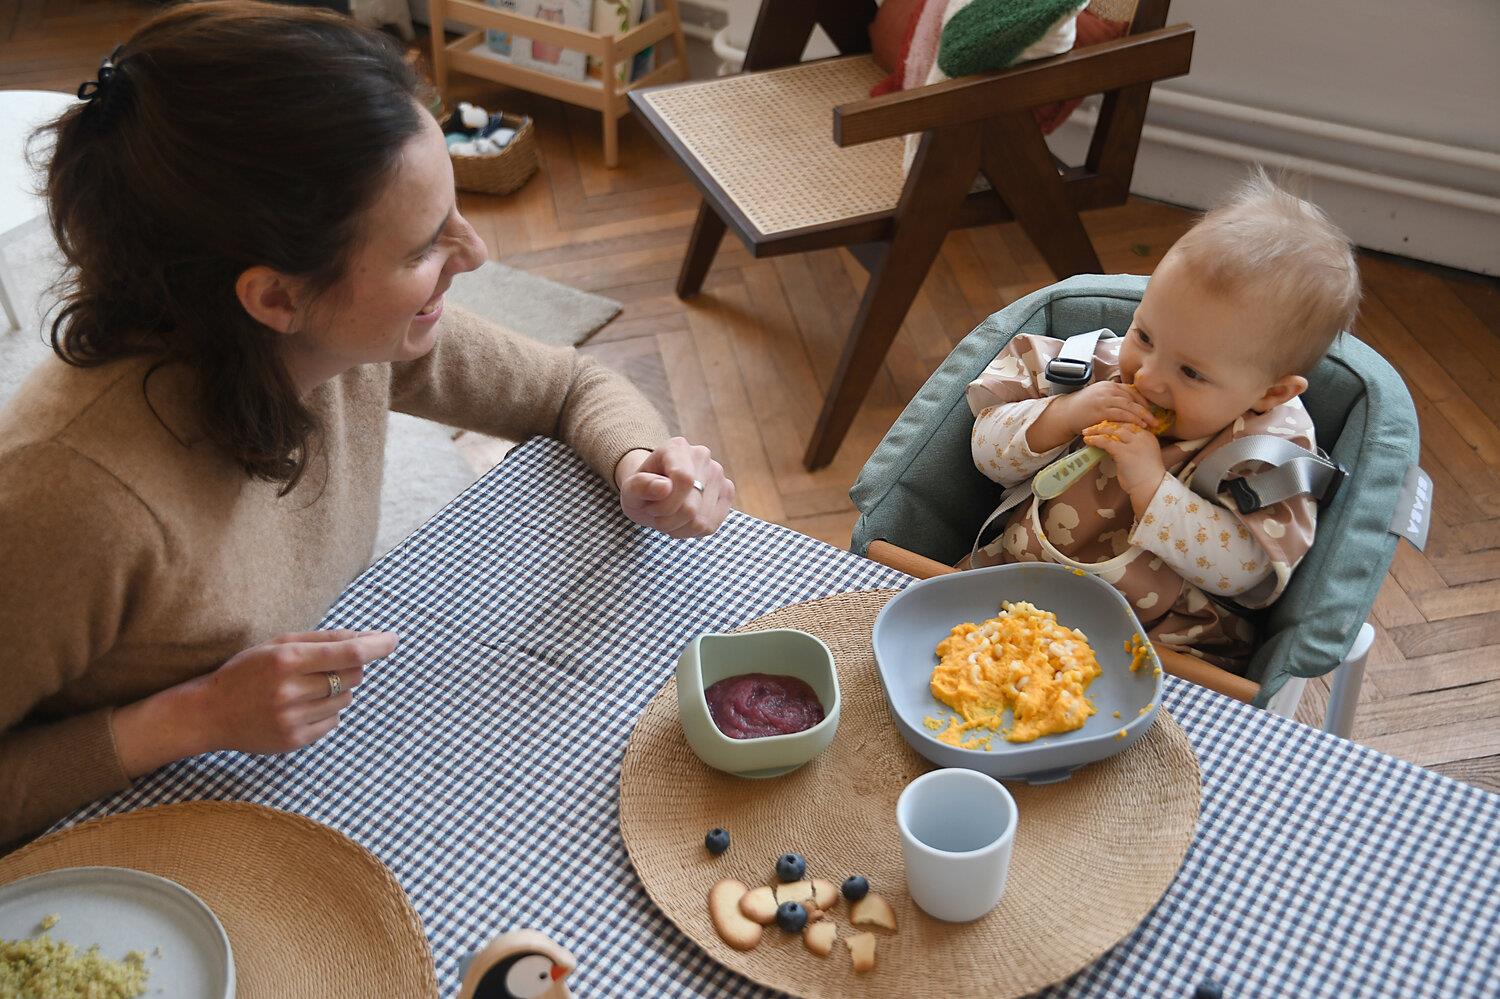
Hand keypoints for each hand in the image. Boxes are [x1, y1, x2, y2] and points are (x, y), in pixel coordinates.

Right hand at [190, 630, 396, 754]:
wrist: (209, 713)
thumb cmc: (247, 672)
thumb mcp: (278, 645)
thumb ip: (322, 640)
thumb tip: (366, 637)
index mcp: (287, 660)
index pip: (348, 653)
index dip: (376, 645)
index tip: (393, 639)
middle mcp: (291, 690)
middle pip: (352, 676)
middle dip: (351, 668)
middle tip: (326, 666)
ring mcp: (293, 718)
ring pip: (345, 699)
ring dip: (335, 691)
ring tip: (303, 689)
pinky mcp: (294, 740)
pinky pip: (334, 722)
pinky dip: (326, 712)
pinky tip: (298, 708)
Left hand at [615, 438, 734, 538]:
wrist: (656, 491)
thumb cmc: (643, 490)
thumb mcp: (629, 490)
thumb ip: (640, 487)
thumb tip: (665, 487)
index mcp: (677, 447)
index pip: (683, 480)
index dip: (665, 505)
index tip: (650, 507)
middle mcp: (702, 456)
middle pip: (691, 506)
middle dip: (667, 520)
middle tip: (656, 512)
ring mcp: (718, 474)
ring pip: (701, 520)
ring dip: (679, 527)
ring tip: (669, 515)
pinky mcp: (727, 492)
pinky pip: (711, 525)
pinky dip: (692, 531)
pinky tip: (683, 520)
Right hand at [1028, 382, 1155, 452]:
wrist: (1065, 414)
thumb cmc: (1082, 409)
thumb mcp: (1099, 398)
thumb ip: (1113, 399)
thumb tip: (1131, 406)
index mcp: (1110, 385)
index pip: (1132, 391)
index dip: (1144, 401)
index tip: (1153, 410)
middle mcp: (1108, 390)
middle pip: (1133, 398)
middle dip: (1147, 409)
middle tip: (1157, 420)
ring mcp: (1104, 399)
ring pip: (1129, 406)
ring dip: (1142, 416)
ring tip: (1151, 424)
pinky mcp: (1101, 410)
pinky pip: (1121, 414)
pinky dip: (1132, 420)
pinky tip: (1139, 426)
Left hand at [1083, 421, 1166, 515]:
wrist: (1151, 488)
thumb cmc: (1145, 476)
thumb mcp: (1141, 455)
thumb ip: (1130, 447)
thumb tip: (1114, 443)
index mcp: (1147, 436)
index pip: (1128, 423)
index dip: (1114, 423)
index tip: (1103, 425)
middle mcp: (1142, 437)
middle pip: (1120, 425)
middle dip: (1104, 424)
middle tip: (1091, 427)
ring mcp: (1134, 444)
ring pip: (1112, 430)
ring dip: (1097, 430)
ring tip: (1086, 432)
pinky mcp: (1124, 452)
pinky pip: (1106, 442)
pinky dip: (1095, 440)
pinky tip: (1088, 440)